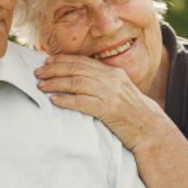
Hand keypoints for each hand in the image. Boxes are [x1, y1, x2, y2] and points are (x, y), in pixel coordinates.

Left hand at [34, 55, 168, 151]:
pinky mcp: (107, 109)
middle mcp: (111, 79)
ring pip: (77, 83)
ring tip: (41, 86)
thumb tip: (79, 79)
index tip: (47, 61)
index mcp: (113, 72)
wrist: (149, 128)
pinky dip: (66, 100)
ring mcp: (110, 93)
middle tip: (38, 72)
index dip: (63, 60)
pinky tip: (54, 100)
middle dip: (54, 70)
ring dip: (56, 84)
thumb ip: (103, 82)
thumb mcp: (119, 90)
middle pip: (77, 69)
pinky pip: (82, 102)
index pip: (83, 61)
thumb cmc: (132, 112)